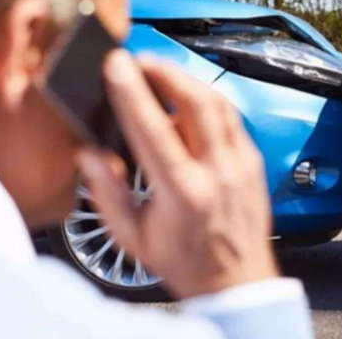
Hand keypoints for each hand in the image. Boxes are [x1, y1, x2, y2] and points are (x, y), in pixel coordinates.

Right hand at [75, 50, 277, 297]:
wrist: (238, 282)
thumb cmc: (186, 262)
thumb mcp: (134, 238)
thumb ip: (107, 194)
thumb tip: (88, 154)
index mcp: (184, 193)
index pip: (154, 128)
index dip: (132, 91)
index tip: (116, 65)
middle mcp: (218, 172)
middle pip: (196, 101)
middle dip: (165, 70)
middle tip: (140, 59)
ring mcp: (241, 164)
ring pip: (219, 103)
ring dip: (187, 79)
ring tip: (160, 72)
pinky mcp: (254, 160)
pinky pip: (231, 117)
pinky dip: (207, 100)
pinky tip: (188, 99)